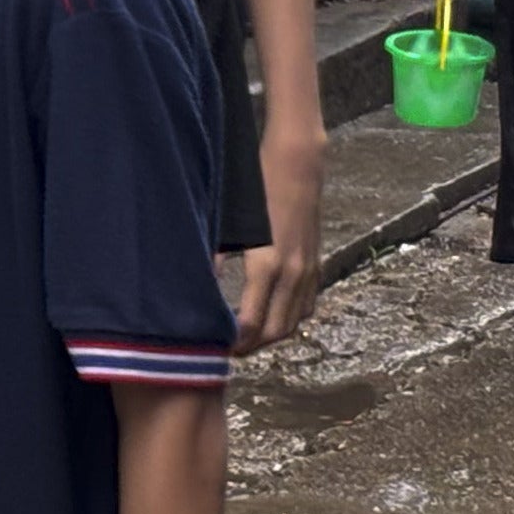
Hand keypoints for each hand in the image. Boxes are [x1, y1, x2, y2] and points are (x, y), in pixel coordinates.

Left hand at [231, 122, 325, 353]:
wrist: (297, 163)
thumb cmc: (256, 186)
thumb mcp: (229, 224)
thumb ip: (213, 258)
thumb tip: (195, 289)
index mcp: (267, 266)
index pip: (251, 323)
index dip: (235, 342)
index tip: (217, 350)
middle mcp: (293, 274)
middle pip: (275, 330)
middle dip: (252, 346)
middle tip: (228, 351)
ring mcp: (309, 270)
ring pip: (294, 321)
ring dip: (272, 335)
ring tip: (247, 338)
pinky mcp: (318, 263)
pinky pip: (307, 304)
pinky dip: (291, 318)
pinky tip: (272, 316)